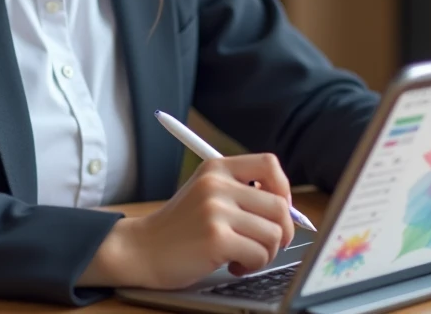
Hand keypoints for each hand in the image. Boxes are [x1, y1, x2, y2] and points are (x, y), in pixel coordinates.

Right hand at [79, 153, 295, 288]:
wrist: (141, 250)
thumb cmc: (179, 228)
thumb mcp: (206, 194)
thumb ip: (241, 193)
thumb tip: (290, 211)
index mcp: (217, 168)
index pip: (270, 165)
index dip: (283, 189)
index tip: (277, 211)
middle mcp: (217, 184)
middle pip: (280, 205)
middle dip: (282, 231)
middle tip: (265, 244)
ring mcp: (216, 210)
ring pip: (273, 233)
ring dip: (266, 253)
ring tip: (244, 257)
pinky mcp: (216, 238)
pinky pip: (259, 254)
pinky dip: (252, 266)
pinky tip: (233, 266)